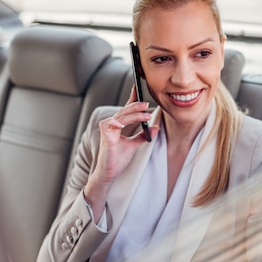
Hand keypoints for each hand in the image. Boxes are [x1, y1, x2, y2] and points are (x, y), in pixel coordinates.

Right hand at [84, 87, 158, 218]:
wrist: (110, 172)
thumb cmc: (118, 159)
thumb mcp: (134, 145)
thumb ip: (143, 136)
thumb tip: (156, 128)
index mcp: (117, 125)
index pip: (125, 109)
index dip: (131, 99)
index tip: (137, 89)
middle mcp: (111, 125)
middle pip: (124, 111)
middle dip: (136, 105)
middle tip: (147, 104)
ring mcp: (107, 129)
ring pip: (121, 116)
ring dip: (133, 114)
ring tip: (145, 114)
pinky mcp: (104, 135)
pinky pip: (111, 124)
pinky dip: (118, 123)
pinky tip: (124, 123)